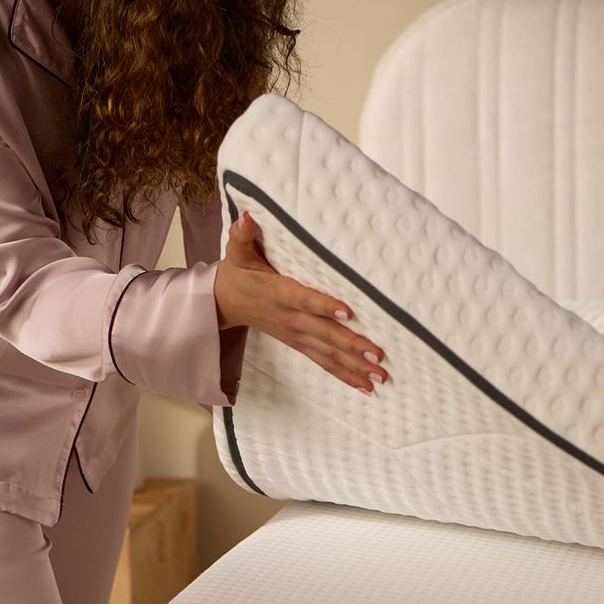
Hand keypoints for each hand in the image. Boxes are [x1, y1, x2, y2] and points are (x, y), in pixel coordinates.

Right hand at [214, 210, 388, 395]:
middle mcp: (290, 318)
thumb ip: (243, 234)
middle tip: (378, 355)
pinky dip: (345, 375)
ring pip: (328, 353)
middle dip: (352, 345)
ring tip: (380, 376)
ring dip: (355, 365)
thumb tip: (248, 217)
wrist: (223, 303)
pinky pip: (323, 362)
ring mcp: (296, 334)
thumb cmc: (238, 273)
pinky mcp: (299, 344)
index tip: (349, 311)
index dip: (325, 306)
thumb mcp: (237, 252)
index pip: (305, 300)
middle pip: (325, 333)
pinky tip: (366, 386)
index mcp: (279, 293)